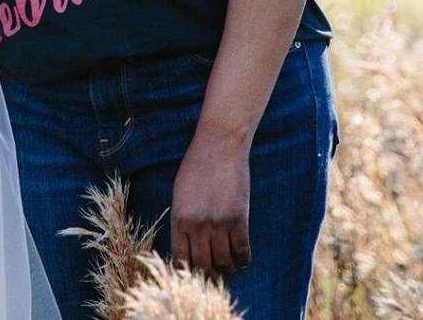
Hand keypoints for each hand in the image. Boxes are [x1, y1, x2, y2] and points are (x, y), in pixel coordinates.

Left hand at [171, 127, 251, 275]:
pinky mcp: (239, 218)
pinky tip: (242, 259)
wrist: (219, 145)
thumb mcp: (180, 194)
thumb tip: (187, 249)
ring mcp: (219, 223)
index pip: (181, 259)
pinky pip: (242, 250)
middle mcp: (198, 225)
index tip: (193, 276)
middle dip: (208, 275)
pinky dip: (243, 259)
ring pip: (224, 261)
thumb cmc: (196, 168)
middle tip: (213, 277)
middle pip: (203, 265)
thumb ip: (182, 221)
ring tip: (228, 267)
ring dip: (227, 268)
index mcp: (179, 219)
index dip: (187, 272)